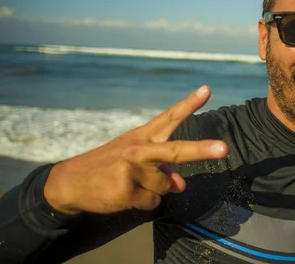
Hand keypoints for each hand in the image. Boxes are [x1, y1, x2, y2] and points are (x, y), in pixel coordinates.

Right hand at [44, 86, 227, 214]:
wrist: (69, 182)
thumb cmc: (108, 166)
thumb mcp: (135, 160)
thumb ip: (162, 166)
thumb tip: (181, 184)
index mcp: (143, 136)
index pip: (170, 117)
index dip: (189, 104)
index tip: (207, 90)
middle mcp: (140, 150)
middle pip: (177, 150)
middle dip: (202, 150)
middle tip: (224, 148)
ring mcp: (132, 170)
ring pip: (165, 186)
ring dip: (154, 190)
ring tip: (131, 183)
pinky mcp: (126, 191)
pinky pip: (152, 202)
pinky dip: (143, 203)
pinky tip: (124, 195)